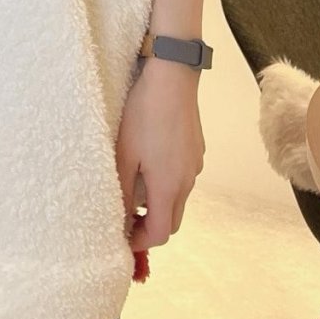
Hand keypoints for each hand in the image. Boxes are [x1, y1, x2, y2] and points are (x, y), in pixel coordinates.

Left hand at [115, 58, 204, 251]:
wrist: (172, 77)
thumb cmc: (144, 114)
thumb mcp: (125, 153)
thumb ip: (124, 190)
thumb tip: (122, 217)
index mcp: (169, 186)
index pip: (160, 233)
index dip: (141, 241)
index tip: (123, 235)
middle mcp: (187, 181)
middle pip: (172, 220)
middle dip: (150, 225)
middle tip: (127, 216)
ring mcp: (195, 165)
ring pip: (178, 198)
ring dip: (158, 202)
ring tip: (134, 185)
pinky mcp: (197, 149)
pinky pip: (183, 177)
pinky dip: (167, 182)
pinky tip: (150, 160)